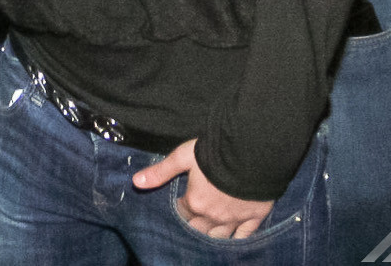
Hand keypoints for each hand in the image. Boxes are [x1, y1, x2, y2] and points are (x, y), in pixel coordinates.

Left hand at [131, 138, 274, 238]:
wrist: (252, 152)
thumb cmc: (216, 152)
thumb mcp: (183, 157)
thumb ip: (161, 172)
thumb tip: (136, 182)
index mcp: (195, 202)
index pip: (182, 212)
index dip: (181, 206)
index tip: (183, 199)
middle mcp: (213, 216)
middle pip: (198, 229)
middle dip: (194, 224)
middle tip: (194, 215)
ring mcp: (235, 219)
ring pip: (219, 236)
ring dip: (212, 234)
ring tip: (208, 229)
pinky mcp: (254, 217)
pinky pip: (244, 235)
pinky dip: (237, 238)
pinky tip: (233, 238)